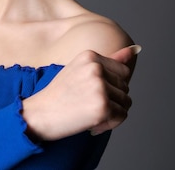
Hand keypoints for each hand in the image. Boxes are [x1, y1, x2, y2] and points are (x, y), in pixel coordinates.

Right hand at [22, 45, 139, 140]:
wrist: (38, 114)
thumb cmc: (60, 95)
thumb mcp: (81, 71)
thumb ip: (110, 60)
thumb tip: (136, 49)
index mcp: (89, 56)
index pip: (123, 71)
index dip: (110, 86)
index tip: (90, 91)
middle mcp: (95, 68)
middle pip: (125, 87)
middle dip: (112, 100)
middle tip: (87, 105)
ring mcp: (99, 86)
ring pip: (126, 102)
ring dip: (112, 113)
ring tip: (89, 113)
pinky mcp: (103, 106)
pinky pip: (122, 116)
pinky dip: (110, 124)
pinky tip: (92, 124)